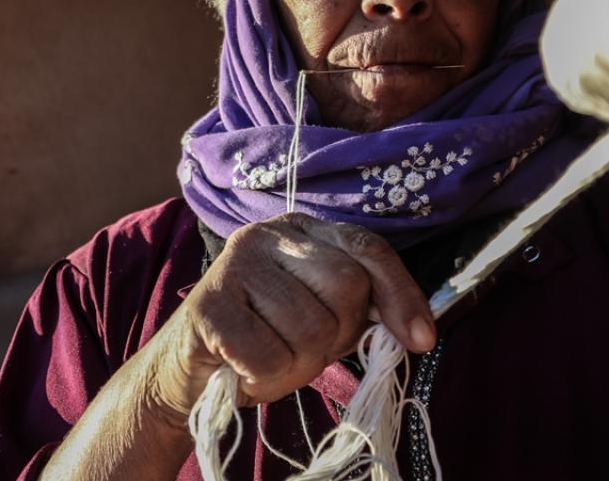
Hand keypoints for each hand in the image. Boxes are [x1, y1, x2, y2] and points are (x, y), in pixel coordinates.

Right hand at [142, 213, 434, 428]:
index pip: (368, 249)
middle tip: (304, 349)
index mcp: (304, 230)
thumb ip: (360, 309)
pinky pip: (269, 355)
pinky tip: (245, 369)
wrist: (186, 373)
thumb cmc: (263, 342)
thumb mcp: (320, 318)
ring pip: (310, 328)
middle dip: (336, 335)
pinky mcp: (207, 303)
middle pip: (345, 287)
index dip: (401, 295)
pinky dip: (264, 378)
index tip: (421, 340)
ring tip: (270, 359)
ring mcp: (235, 262)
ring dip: (297, 364)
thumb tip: (418, 332)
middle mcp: (269, 233)